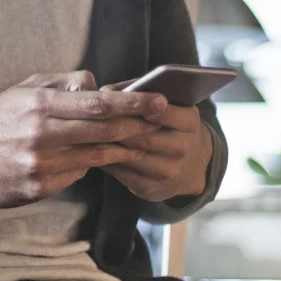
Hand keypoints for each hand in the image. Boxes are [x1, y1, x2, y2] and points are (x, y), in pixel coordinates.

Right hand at [0, 72, 165, 208]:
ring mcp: (41, 164)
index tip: (159, 102)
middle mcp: (42, 135)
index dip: (134, 104)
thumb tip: (99, 85)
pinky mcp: (39, 188)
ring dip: (121, 148)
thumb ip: (63, 84)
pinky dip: (88, 165)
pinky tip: (94, 159)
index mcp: (40, 105)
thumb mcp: (25, 89)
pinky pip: (77, 175)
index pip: (99, 103)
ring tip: (136, 141)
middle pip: (105, 130)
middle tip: (159, 121)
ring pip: (96, 156)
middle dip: (138, 125)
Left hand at [97, 86, 212, 202]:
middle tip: (89, 115)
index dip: (135, 105)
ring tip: (87, 131)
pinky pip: (122, 173)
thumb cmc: (171, 125)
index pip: (161, 111)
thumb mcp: (169, 106)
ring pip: (130, 155)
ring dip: (107, 144)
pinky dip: (106, 160)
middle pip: (141, 136)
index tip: (111, 97)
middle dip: (114, 125)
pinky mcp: (151, 189)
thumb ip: (140, 93)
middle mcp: (183, 147)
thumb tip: (105, 91)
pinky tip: (93, 150)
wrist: (193, 166)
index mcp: (189, 122)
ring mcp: (168, 171)